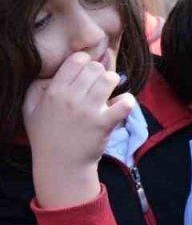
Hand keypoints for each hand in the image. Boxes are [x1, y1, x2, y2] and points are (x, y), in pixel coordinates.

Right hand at [23, 52, 134, 208]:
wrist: (61, 164)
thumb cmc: (46, 135)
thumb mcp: (30, 109)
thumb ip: (36, 87)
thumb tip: (50, 72)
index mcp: (53, 91)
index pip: (77, 60)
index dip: (85, 63)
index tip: (85, 74)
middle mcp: (71, 98)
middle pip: (96, 68)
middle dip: (100, 74)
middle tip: (98, 86)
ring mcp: (89, 111)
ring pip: (110, 79)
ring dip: (113, 84)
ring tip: (108, 94)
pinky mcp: (104, 123)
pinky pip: (125, 103)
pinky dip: (127, 101)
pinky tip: (120, 106)